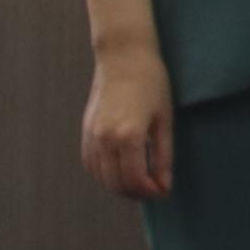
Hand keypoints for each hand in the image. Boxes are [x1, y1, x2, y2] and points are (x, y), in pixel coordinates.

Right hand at [81, 35, 175, 199]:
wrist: (124, 56)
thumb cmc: (152, 83)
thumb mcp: (164, 119)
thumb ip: (163, 156)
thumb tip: (164, 186)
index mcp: (128, 135)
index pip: (135, 180)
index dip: (150, 192)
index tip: (163, 192)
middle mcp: (106, 139)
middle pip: (116, 183)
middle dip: (136, 193)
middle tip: (153, 190)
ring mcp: (92, 136)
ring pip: (101, 177)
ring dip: (119, 186)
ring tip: (139, 183)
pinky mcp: (86, 131)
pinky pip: (91, 164)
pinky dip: (104, 175)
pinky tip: (119, 172)